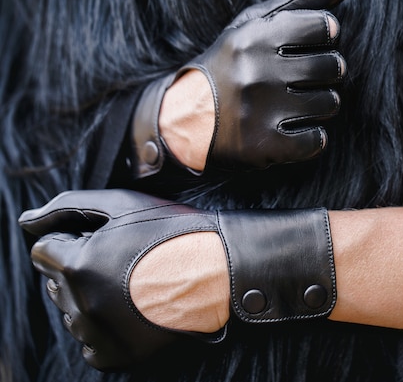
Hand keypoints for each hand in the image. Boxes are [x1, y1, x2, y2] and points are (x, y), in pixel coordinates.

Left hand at [20, 189, 335, 369]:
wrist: (220, 269)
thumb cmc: (174, 231)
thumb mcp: (123, 204)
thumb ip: (68, 207)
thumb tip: (26, 221)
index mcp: (77, 263)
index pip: (44, 252)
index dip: (73, 240)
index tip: (105, 239)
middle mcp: (80, 302)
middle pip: (56, 281)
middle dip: (79, 267)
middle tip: (123, 259)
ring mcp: (98, 332)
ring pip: (71, 311)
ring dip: (90, 295)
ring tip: (132, 282)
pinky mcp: (117, 354)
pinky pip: (89, 345)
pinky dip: (102, 328)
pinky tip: (130, 309)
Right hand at [131, 0, 352, 176]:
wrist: (185, 118)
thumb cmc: (231, 64)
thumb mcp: (255, 24)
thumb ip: (303, 1)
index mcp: (255, 38)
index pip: (323, 27)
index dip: (325, 36)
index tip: (312, 44)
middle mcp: (257, 72)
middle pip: (332, 66)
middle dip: (327, 72)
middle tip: (308, 77)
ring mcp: (261, 111)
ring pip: (329, 103)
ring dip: (322, 104)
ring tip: (300, 103)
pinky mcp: (264, 145)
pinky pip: (316, 141)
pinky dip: (313, 137)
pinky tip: (296, 128)